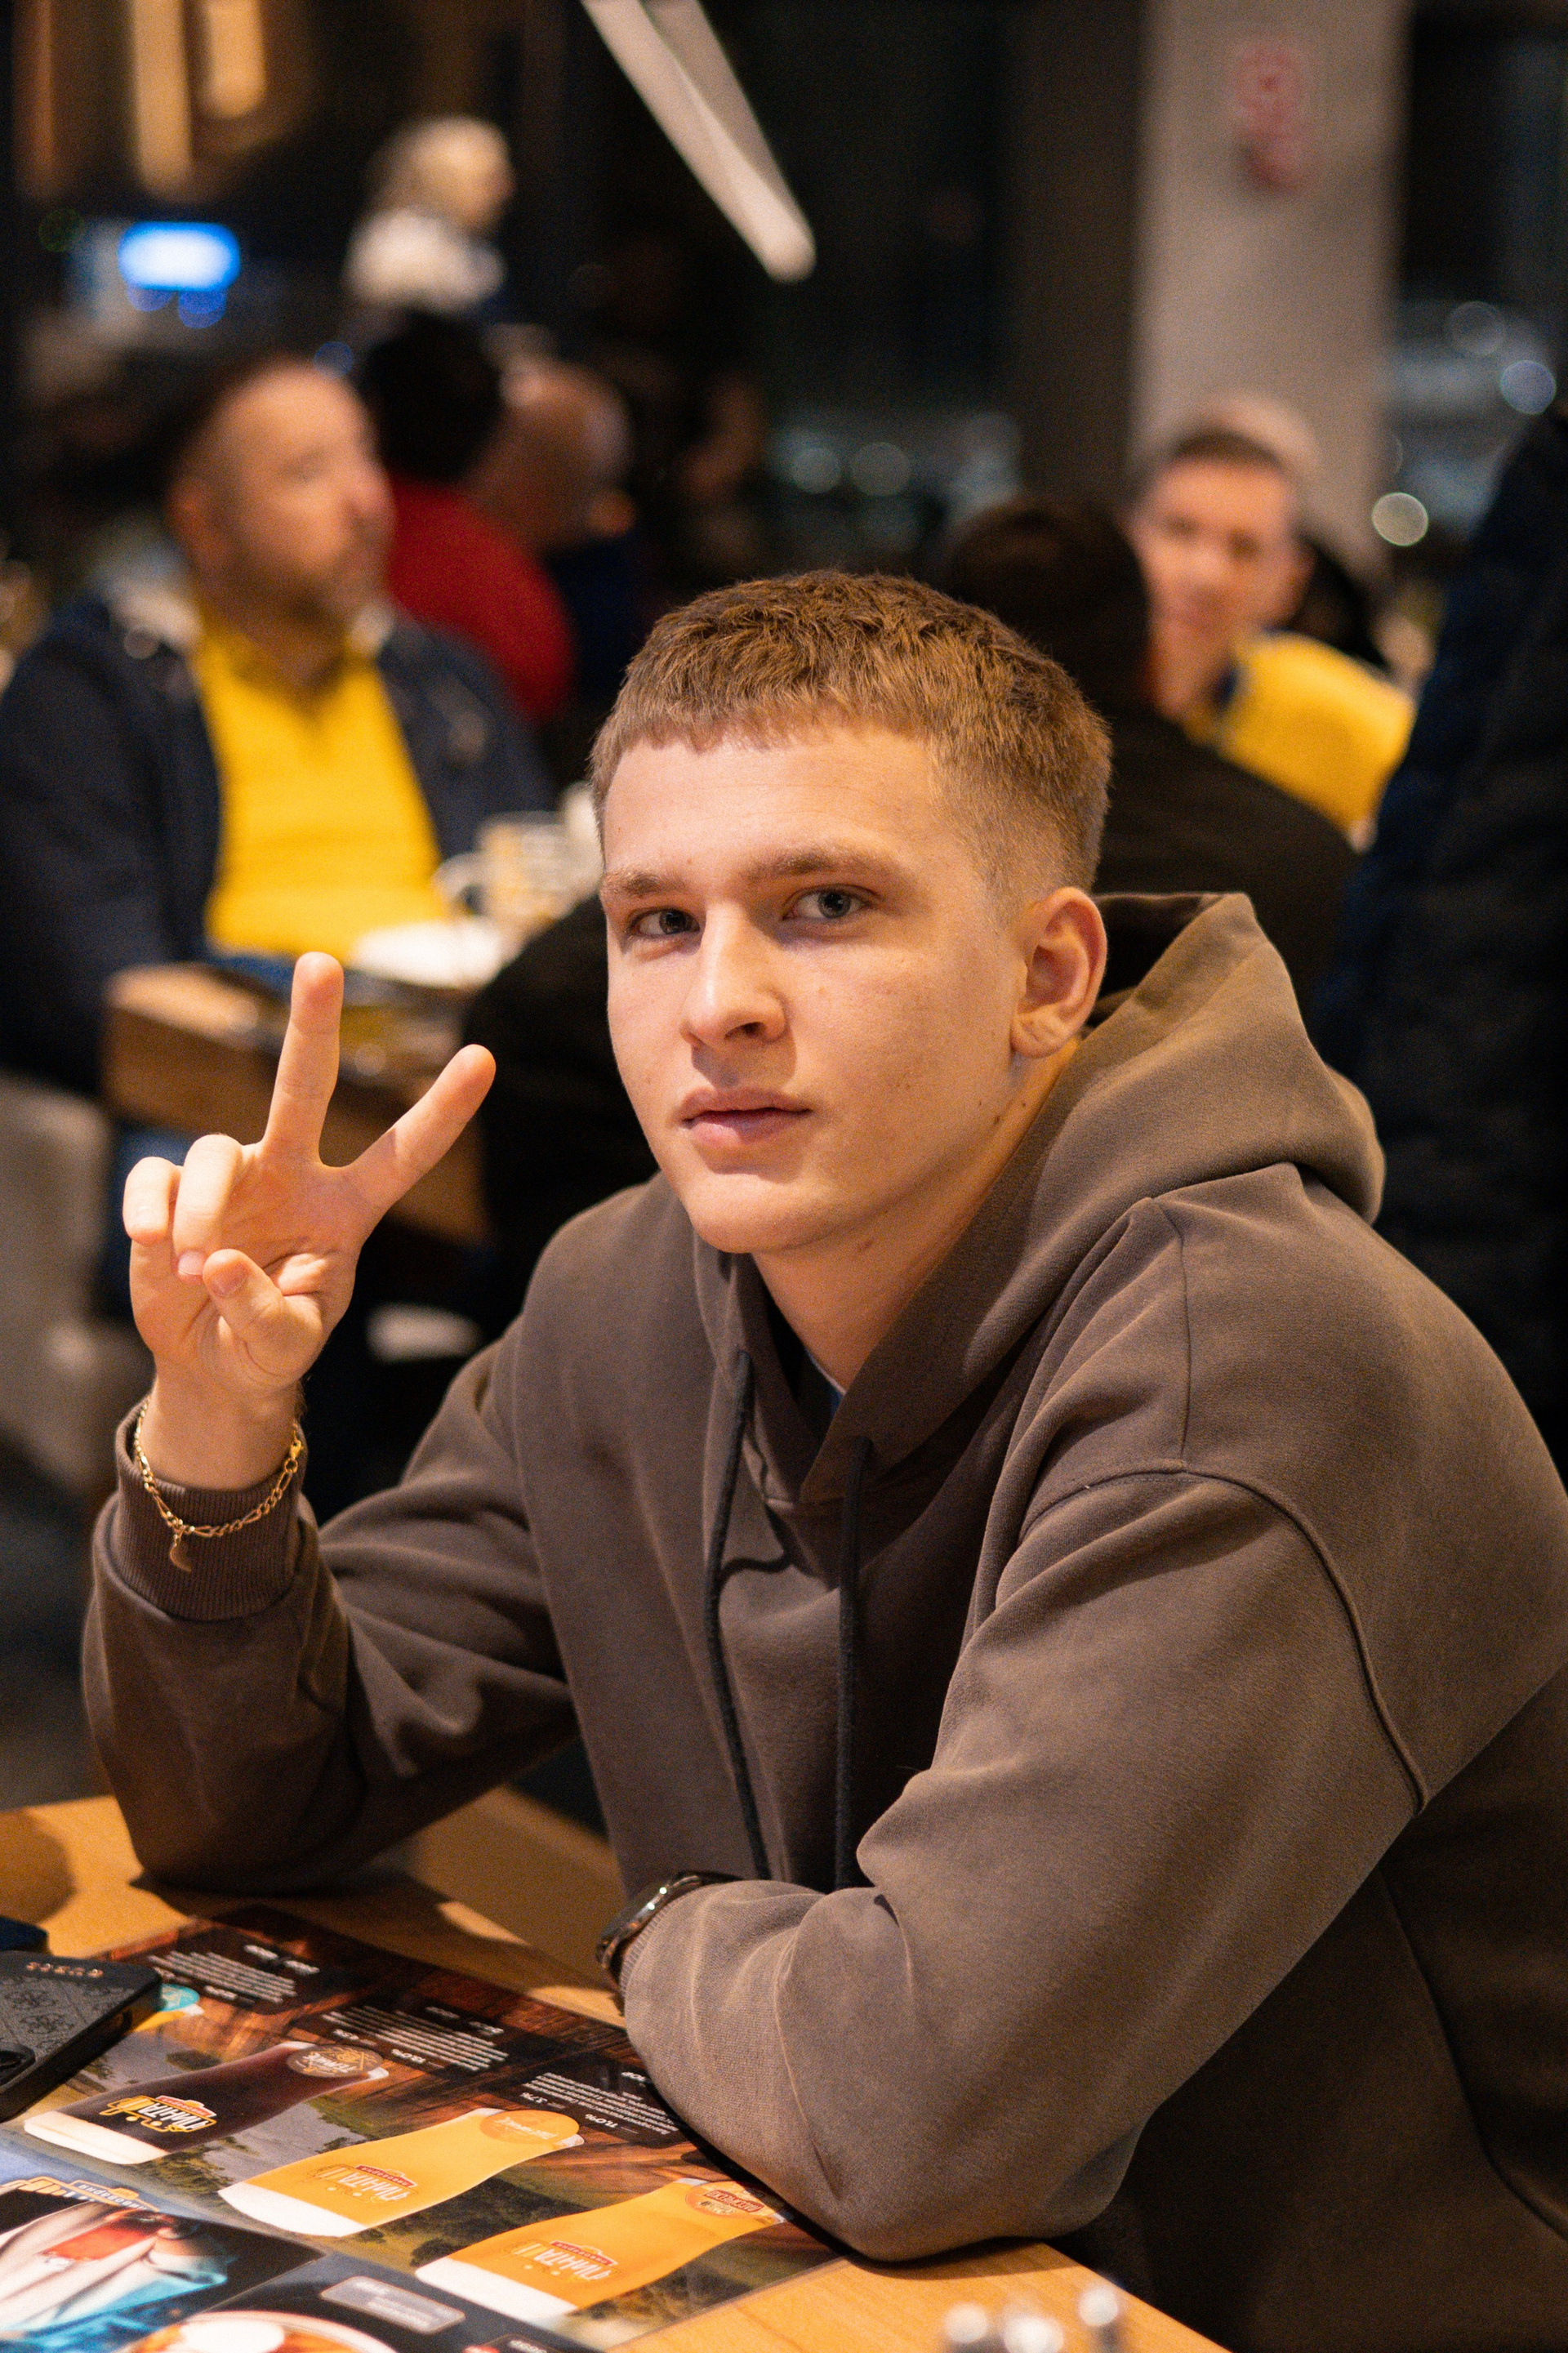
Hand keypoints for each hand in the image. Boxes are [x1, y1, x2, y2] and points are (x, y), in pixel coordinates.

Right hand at [127, 953, 493, 1487]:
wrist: (209, 1365)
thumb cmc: (266, 1349)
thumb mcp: (284, 1348)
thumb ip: (262, 1312)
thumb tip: (214, 1258)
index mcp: (344, 1211)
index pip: (402, 1156)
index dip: (441, 1111)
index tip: (486, 1059)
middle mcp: (292, 1175)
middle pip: (304, 1086)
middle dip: (313, 1024)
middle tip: (320, 963)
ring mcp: (232, 1175)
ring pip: (214, 1151)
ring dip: (199, 1210)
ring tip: (191, 1269)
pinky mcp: (169, 1187)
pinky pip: (155, 1174)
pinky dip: (150, 1210)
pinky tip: (151, 1244)